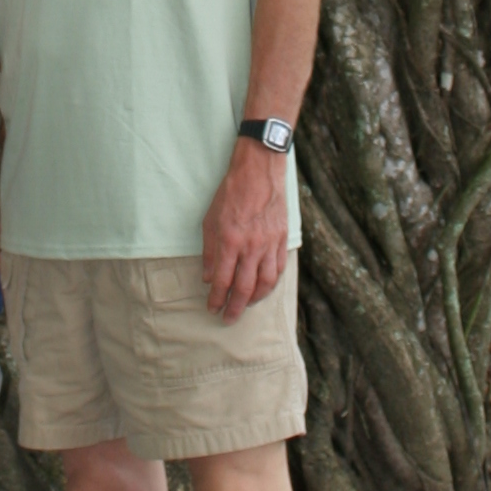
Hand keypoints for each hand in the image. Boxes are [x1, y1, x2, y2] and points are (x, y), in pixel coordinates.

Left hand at [201, 140, 288, 321]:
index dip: (217, 298)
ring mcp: (269, 244)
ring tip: (246, 305)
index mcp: (230, 241)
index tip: (212, 308)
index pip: (222, 280)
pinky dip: (272, 283)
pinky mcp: (282, 239)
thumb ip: (209, 251)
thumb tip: (208, 277)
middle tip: (228, 318)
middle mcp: (251, 246)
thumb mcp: (210, 219)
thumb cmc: (231, 193)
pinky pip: (279, 268)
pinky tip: (264, 288)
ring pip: (266, 282)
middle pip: (245, 287)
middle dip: (235, 307)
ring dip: (255, 299)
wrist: (259, 171)